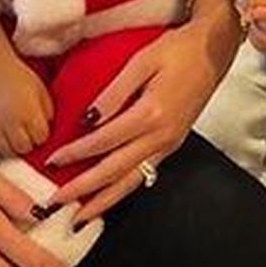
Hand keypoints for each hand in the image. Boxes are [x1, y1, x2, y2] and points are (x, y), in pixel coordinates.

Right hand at [0, 56, 54, 156]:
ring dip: (13, 148)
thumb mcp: (40, 88)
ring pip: (6, 151)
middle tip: (28, 137)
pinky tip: (0, 140)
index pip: (41, 138)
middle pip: (24, 148)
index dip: (42, 136)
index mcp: (30, 112)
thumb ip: (47, 108)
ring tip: (15, 140)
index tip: (40, 130)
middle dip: (29, 144)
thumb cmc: (19, 76)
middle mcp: (12, 122)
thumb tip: (49, 124)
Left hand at [45, 6, 237, 223]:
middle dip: (82, 190)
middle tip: (55, 203)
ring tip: (79, 217)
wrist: (213, 52)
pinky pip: (143, 175)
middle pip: (114, 171)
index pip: (104, 141)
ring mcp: (169, 144)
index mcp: (151, 114)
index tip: (52, 160)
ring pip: (131, 182)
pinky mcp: (173, 145)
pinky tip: (109, 196)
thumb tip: (88, 119)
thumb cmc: (179, 50)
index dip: (75, 152)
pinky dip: (122, 190)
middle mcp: (161, 136)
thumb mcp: (143, 60)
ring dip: (103, 201)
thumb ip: (114, 91)